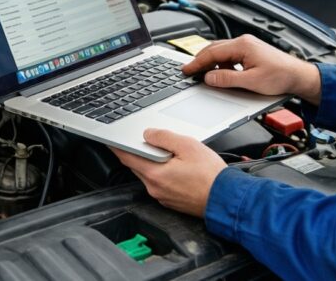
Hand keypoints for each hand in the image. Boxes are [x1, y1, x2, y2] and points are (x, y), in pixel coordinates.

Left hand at [112, 128, 226, 216]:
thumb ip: (165, 137)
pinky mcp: (171, 201)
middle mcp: (154, 188)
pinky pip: (159, 183)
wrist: (226, 199)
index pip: (127, 157)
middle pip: (136, 166)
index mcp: (155, 174)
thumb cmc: (211, 176)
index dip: (116, 146)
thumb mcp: (188, 146)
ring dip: (150, 163)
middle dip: (135, 152)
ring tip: (162, 152)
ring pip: (148, 175)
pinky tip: (173, 166)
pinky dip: (160, 173)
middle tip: (138, 140)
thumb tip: (148, 134)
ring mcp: (162, 196)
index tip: (110, 139)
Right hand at [182, 34, 321, 104]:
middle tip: (189, 71)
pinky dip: (221, 64)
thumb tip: (209, 78)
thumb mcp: (251, 81)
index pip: (212, 53)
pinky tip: (220, 74)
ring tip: (203, 75)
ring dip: (211, 63)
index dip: (197, 63)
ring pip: (221, 52)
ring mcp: (247, 46)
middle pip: (214, 49)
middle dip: (200, 61)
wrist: (298, 75)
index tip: (186, 70)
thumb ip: (228, 79)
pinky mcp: (250, 52)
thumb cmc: (281, 76)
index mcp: (242, 45)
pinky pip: (229, 56)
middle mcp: (243, 42)